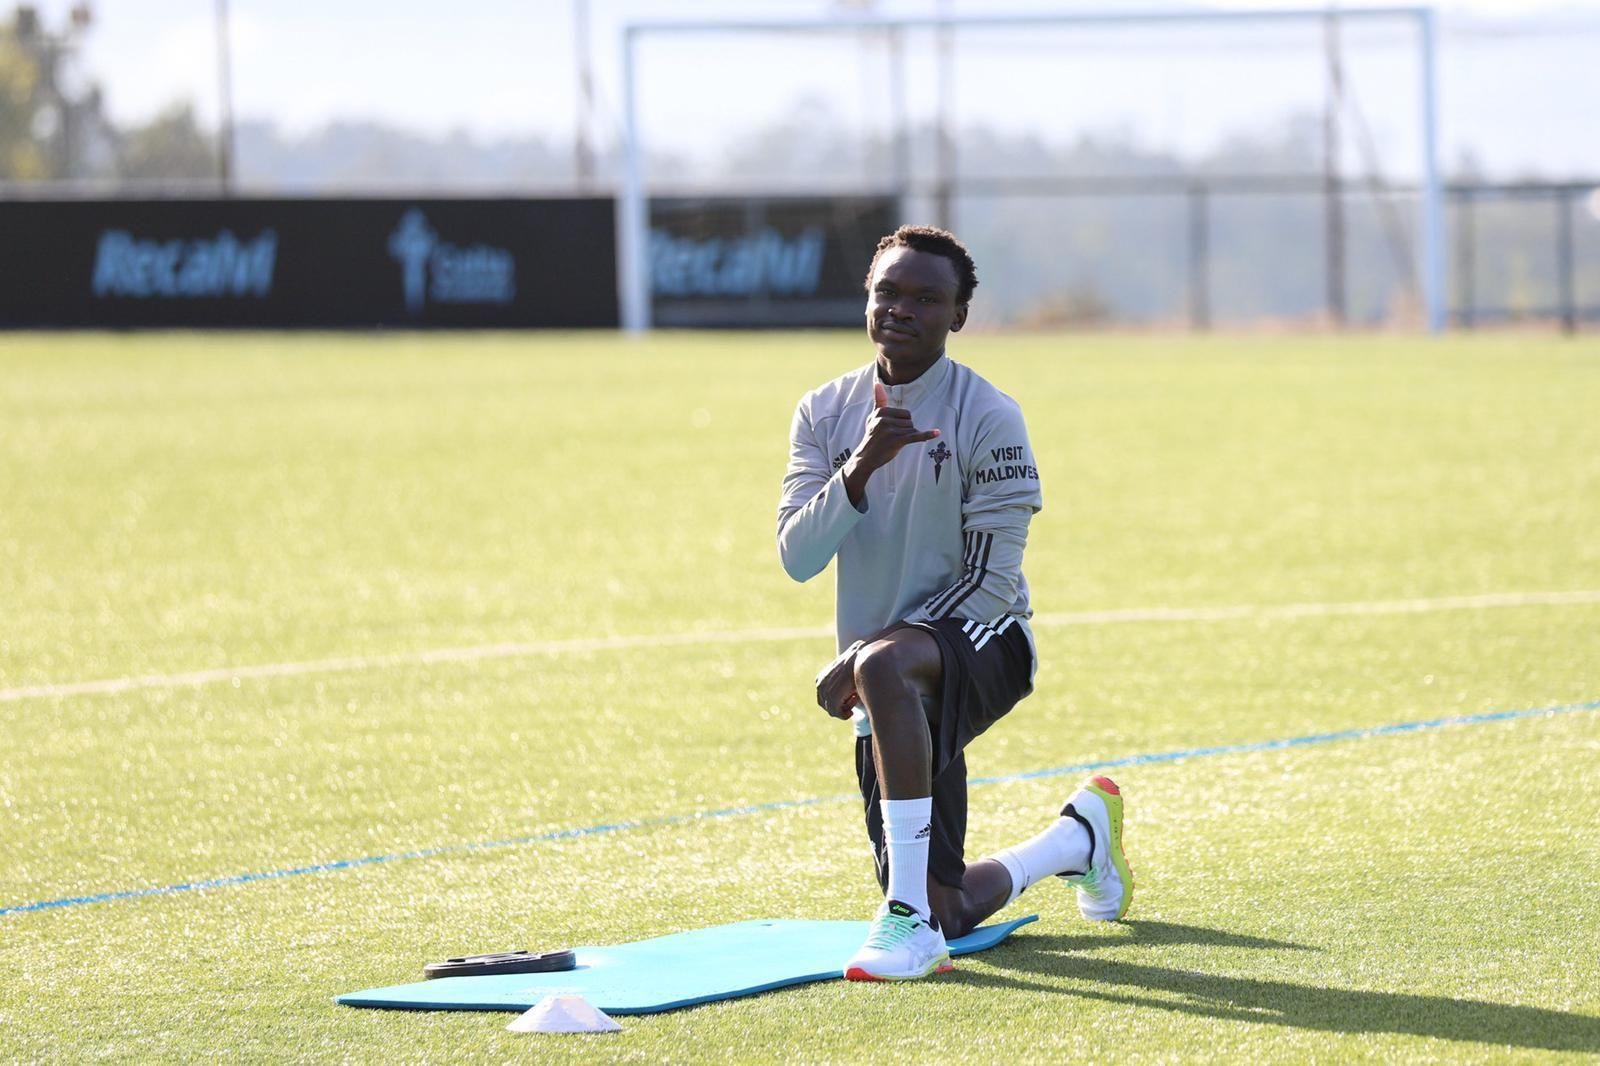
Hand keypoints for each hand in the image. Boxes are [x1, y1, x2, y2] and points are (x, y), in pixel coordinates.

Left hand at [814, 640, 864, 719]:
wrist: (861, 655)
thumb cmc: (858, 663)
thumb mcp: (846, 675)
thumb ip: (842, 687)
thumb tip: (847, 700)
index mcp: (821, 679)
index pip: (825, 699)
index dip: (838, 702)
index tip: (851, 696)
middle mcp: (820, 685)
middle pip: (827, 706)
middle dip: (841, 706)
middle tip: (855, 697)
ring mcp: (824, 691)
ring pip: (832, 711)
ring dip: (846, 708)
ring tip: (856, 696)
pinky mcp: (832, 696)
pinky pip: (837, 712)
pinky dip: (847, 711)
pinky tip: (856, 698)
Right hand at [842, 382, 939, 506]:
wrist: (866, 457)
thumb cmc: (872, 436)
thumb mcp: (873, 417)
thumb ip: (879, 401)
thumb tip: (877, 383)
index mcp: (881, 411)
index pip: (905, 413)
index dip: (901, 423)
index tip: (889, 430)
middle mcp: (885, 419)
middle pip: (910, 421)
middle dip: (905, 431)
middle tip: (891, 438)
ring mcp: (891, 430)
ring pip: (912, 430)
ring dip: (906, 438)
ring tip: (893, 443)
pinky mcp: (897, 441)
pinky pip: (915, 436)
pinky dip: (927, 435)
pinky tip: (937, 433)